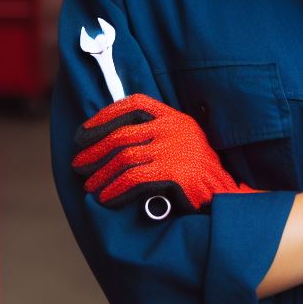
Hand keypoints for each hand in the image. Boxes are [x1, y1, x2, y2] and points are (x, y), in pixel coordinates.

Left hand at [71, 94, 259, 212]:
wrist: (224, 197)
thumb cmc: (196, 175)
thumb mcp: (179, 145)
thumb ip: (153, 137)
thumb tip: (109, 142)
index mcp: (175, 118)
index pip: (133, 105)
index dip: (104, 117)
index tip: (83, 133)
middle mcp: (175, 129)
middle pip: (122, 134)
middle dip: (95, 151)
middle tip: (78, 166)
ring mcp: (176, 149)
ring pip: (124, 158)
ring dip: (102, 175)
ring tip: (89, 187)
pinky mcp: (176, 172)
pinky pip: (135, 179)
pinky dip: (116, 190)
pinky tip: (106, 199)